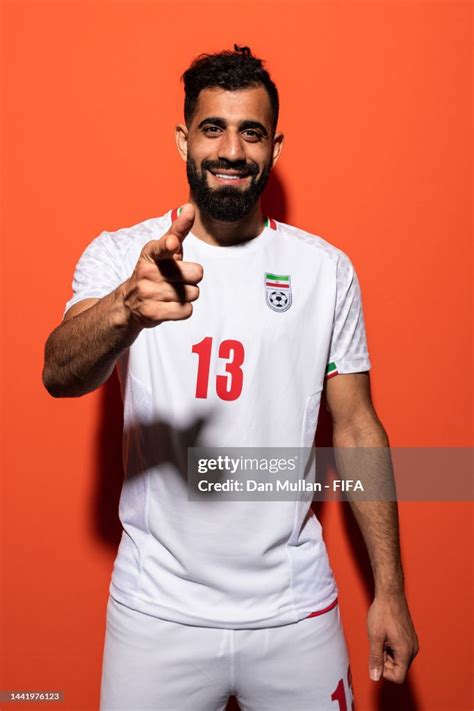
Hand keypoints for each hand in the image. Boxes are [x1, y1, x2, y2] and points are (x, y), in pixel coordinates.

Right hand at [122, 203, 202, 328]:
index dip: (168, 245)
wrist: (128, 303)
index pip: (162, 247)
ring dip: (187, 296)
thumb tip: (189, 207)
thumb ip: (178, 230)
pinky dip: (183, 310)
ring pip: (193, 294)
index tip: (172, 243)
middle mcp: (147, 271)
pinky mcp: (152, 312)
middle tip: (177, 280)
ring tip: (170, 294)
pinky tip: (170, 306)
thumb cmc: (155, 272)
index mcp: (151, 252)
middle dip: (192, 279)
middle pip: (196, 274)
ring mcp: (148, 293)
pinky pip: (186, 311)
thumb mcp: (163, 250)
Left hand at [367, 592, 418, 683]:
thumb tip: (375, 677)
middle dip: (385, 661)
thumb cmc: (382, 613)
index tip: (377, 656)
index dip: (384, 672)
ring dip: (387, 653)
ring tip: (381, 637)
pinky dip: (391, 647)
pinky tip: (385, 634)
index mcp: (405, 652)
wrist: (390, 594)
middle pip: (399, 668)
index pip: (398, 677)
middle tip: (377, 643)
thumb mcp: (375, 637)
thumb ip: (375, 659)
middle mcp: (413, 649)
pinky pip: (400, 651)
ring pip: (399, 659)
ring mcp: (412, 643)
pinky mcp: (410, 637)